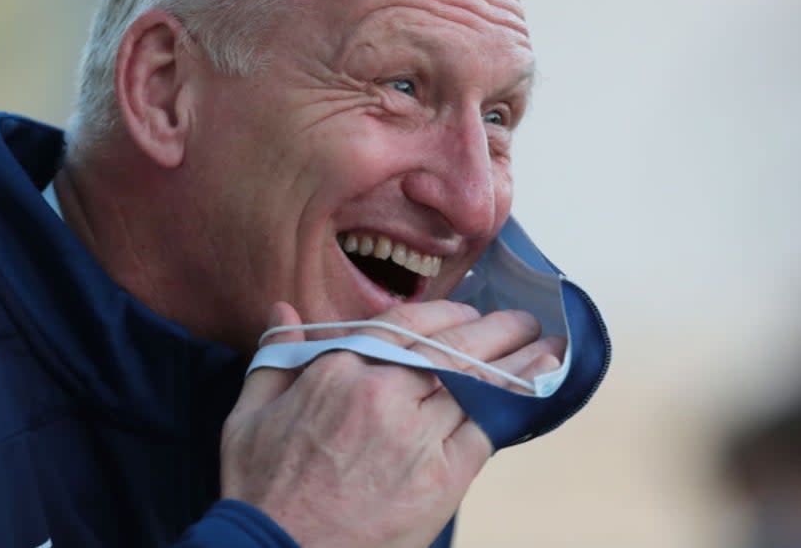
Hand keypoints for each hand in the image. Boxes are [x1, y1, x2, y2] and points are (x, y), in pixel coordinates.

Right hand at [219, 300, 561, 547]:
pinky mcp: (441, 477)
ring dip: (519, 361)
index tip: (469, 314)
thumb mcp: (249, 414)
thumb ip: (276, 356)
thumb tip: (285, 310)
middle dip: (496, 331)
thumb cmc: (261, 489)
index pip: (409, 326)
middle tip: (525, 321)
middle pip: (453, 348)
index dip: (448, 316)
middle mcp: (384, 392)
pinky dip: (516, 404)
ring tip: (551, 345)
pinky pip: (487, 428)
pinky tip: (541, 385)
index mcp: (340, 369)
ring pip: (478, 382)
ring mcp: (416, 433)